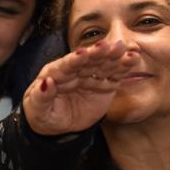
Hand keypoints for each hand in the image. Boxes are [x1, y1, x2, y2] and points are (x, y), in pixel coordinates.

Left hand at [22, 40, 136, 135]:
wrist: (55, 123)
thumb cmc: (42, 112)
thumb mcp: (37, 108)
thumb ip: (41, 96)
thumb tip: (47, 83)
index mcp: (56, 73)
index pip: (66, 65)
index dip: (75, 59)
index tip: (84, 53)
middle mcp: (74, 71)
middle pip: (87, 61)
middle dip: (98, 53)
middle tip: (110, 45)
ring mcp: (90, 77)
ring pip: (103, 65)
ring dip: (113, 57)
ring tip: (124, 48)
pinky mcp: (103, 86)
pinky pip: (114, 76)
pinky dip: (123, 68)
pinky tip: (132, 58)